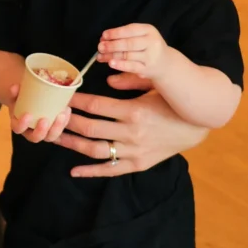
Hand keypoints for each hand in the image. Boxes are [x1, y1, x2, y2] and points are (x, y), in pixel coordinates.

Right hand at [8, 84, 70, 143]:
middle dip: (41, 131)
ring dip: (57, 128)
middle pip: (35, 137)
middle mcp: (31, 132)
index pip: (18, 129)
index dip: (22, 124)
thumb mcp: (17, 95)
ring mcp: (44, 132)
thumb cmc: (22, 99)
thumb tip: (14, 87)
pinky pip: (60, 128)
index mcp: (19, 124)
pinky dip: (65, 121)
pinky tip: (67, 109)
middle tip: (45, 120)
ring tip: (61, 115)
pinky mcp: (54, 129)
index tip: (27, 114)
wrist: (31, 100)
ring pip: (50, 136)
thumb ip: (15, 92)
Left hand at [54, 89, 207, 177]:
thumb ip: (131, 81)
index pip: (96, 106)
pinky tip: (74, 171)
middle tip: (50, 115)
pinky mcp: (138, 164)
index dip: (75, 101)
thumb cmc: (173, 102)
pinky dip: (91, 172)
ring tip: (54, 138)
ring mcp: (134, 151)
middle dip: (67, 121)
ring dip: (71, 145)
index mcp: (134, 111)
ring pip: (95, 150)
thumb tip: (107, 76)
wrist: (196, 126)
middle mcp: (132, 133)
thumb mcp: (154, 86)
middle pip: (90, 129)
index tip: (61, 96)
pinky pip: (110, 170)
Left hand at [97, 24, 167, 77]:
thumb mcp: (142, 35)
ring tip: (100, 56)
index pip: (130, 30)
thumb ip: (125, 35)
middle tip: (100, 47)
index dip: (115, 33)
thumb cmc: (147, 46)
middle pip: (128, 43)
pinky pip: (131, 67)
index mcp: (149, 30)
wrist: (165, 63)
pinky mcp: (147, 68)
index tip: (104, 35)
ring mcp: (150, 56)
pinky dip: (120, 65)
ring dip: (111, 56)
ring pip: (127, 55)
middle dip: (112, 45)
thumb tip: (104, 39)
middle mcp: (151, 42)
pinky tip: (110, 63)